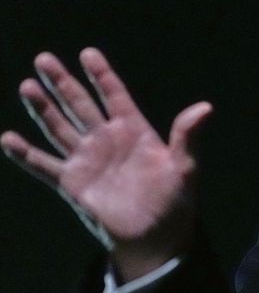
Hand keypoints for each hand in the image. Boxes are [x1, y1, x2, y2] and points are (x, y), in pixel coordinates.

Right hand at [1, 48, 212, 281]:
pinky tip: (9, 139)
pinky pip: (45, 165)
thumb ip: (186, 136)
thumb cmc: (175, 203)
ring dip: (43, 108)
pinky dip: (26, 154)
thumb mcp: (184, 168)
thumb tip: (205, 107)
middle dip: (63, 82)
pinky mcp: (72, 184)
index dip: (102, 76)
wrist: (156, 238)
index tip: (88, 53)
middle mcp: (107, 141)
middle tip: (45, 59)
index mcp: (135, 132)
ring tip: (27, 86)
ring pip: (59, 127)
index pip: (115, 96)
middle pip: (81, 104)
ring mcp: (87, 160)